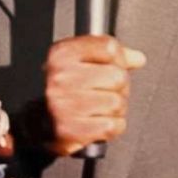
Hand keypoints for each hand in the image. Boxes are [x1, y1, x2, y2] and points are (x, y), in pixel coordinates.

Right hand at [42, 35, 145, 156]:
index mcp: (62, 54)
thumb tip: (137, 58)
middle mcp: (60, 77)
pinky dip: (111, 127)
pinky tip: (98, 122)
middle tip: (104, 92)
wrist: (40, 124)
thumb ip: (110, 56)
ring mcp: (63, 104)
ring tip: (99, 109)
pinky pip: (112, 125)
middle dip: (119, 87)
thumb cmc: (64, 92)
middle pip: (117, 76)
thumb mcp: (80, 62)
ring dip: (115, 109)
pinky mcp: (69, 129)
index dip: (119, 59)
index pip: (109, 48)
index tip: (113, 66)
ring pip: (117, 102)